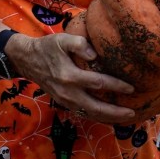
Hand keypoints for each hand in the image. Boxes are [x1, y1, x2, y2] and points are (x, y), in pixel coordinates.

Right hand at [7, 31, 137, 124]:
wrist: (27, 60)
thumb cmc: (47, 47)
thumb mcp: (61, 39)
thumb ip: (79, 43)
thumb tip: (95, 54)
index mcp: (69, 76)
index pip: (98, 83)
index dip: (116, 86)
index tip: (131, 88)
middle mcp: (67, 92)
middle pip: (95, 107)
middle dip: (115, 112)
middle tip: (132, 113)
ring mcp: (65, 100)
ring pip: (89, 114)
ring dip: (107, 118)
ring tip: (124, 119)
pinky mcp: (63, 103)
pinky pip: (83, 114)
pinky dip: (96, 117)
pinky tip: (108, 117)